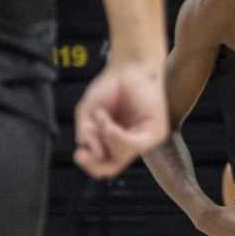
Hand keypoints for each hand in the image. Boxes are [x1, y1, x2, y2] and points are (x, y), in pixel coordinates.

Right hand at [73, 57, 168, 178]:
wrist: (128, 67)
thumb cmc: (108, 89)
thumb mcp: (87, 114)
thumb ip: (87, 136)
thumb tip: (97, 155)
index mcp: (115, 143)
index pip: (104, 167)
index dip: (90, 166)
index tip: (79, 154)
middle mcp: (131, 144)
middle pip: (110, 168)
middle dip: (95, 162)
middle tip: (82, 154)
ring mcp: (143, 140)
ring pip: (119, 157)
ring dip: (104, 138)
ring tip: (100, 116)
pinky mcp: (155, 134)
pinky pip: (132, 146)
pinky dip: (114, 135)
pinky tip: (107, 122)